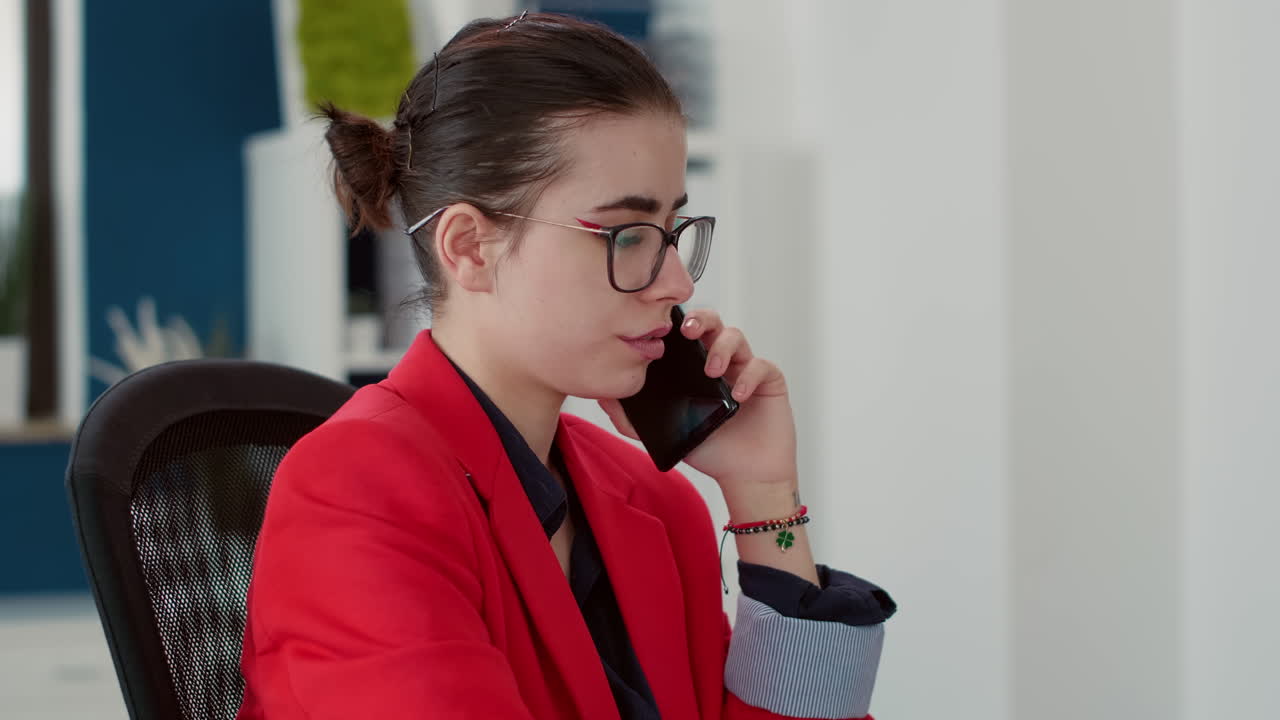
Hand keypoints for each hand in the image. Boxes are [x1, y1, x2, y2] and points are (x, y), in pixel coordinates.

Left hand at [598, 308, 797, 501]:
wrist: (744, 476)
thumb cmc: (708, 449)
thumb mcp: (664, 432)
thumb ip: (631, 419)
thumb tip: (602, 398)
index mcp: (693, 366)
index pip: (683, 332)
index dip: (674, 322)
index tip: (659, 326)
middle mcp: (719, 360)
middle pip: (711, 322)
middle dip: (699, 318)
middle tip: (686, 330)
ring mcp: (745, 368)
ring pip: (736, 336)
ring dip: (721, 347)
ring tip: (711, 371)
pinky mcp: (769, 380)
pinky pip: (761, 365)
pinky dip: (748, 375)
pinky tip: (737, 395)